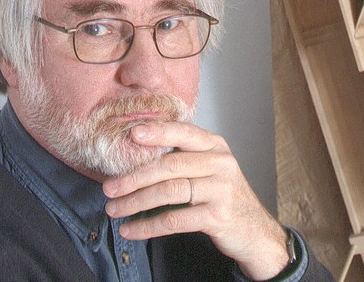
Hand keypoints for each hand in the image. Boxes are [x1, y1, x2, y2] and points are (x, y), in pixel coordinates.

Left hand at [102, 121, 289, 279]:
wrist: (255, 231)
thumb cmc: (224, 197)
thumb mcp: (211, 169)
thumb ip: (184, 157)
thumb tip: (137, 152)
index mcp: (216, 146)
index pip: (184, 133)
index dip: (158, 132)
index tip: (132, 133)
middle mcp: (221, 163)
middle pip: (170, 165)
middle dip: (135, 176)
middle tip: (109, 187)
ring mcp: (221, 189)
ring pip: (170, 191)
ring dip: (136, 202)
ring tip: (115, 209)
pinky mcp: (218, 216)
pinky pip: (175, 220)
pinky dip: (148, 226)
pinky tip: (132, 230)